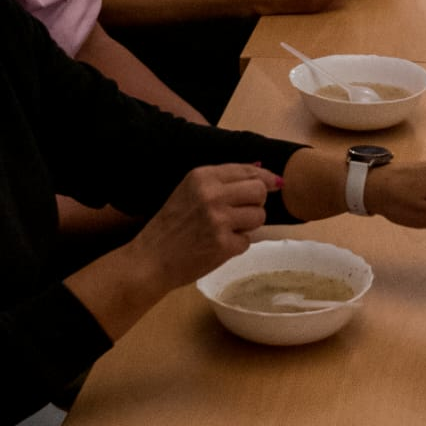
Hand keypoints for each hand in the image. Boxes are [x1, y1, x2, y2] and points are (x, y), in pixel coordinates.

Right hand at [130, 164, 269, 295]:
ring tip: (226, 230)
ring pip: (259, 216)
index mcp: (203, 176)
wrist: (150, 259)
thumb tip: (261, 167)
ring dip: (248, 225)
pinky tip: (217, 246)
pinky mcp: (223, 245)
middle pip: (259, 190)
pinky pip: (248, 241)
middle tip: (241, 213)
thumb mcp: (190, 191)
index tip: (274, 183)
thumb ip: (224, 180)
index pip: (247, 170)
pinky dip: (236, 246)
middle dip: (256, 202)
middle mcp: (212, 194)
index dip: (265, 177)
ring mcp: (219, 220)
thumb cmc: (171, 224)